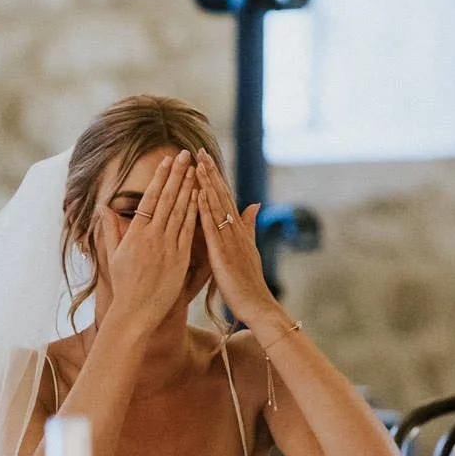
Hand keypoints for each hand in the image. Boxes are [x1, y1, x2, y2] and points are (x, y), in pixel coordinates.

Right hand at [102, 151, 197, 331]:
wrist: (136, 311)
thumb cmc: (124, 284)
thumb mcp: (112, 255)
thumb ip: (111, 229)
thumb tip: (104, 208)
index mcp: (135, 234)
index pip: (149, 198)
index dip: (159, 178)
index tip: (167, 161)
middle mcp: (152, 237)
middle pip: (167, 199)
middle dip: (177, 175)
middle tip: (185, 155)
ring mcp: (168, 247)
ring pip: (180, 212)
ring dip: (189, 188)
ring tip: (195, 169)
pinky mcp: (180, 258)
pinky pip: (189, 231)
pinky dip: (195, 213)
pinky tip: (201, 198)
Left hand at [194, 152, 274, 329]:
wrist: (257, 305)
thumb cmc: (249, 282)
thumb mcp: (249, 249)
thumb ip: (249, 226)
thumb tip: (253, 205)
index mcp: (237, 230)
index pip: (224, 198)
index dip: (215, 178)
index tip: (205, 160)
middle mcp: (235, 230)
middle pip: (221, 195)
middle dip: (210, 173)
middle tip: (199, 151)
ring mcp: (230, 240)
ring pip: (217, 206)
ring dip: (207, 183)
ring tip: (197, 163)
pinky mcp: (223, 252)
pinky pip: (212, 227)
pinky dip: (206, 209)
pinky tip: (198, 194)